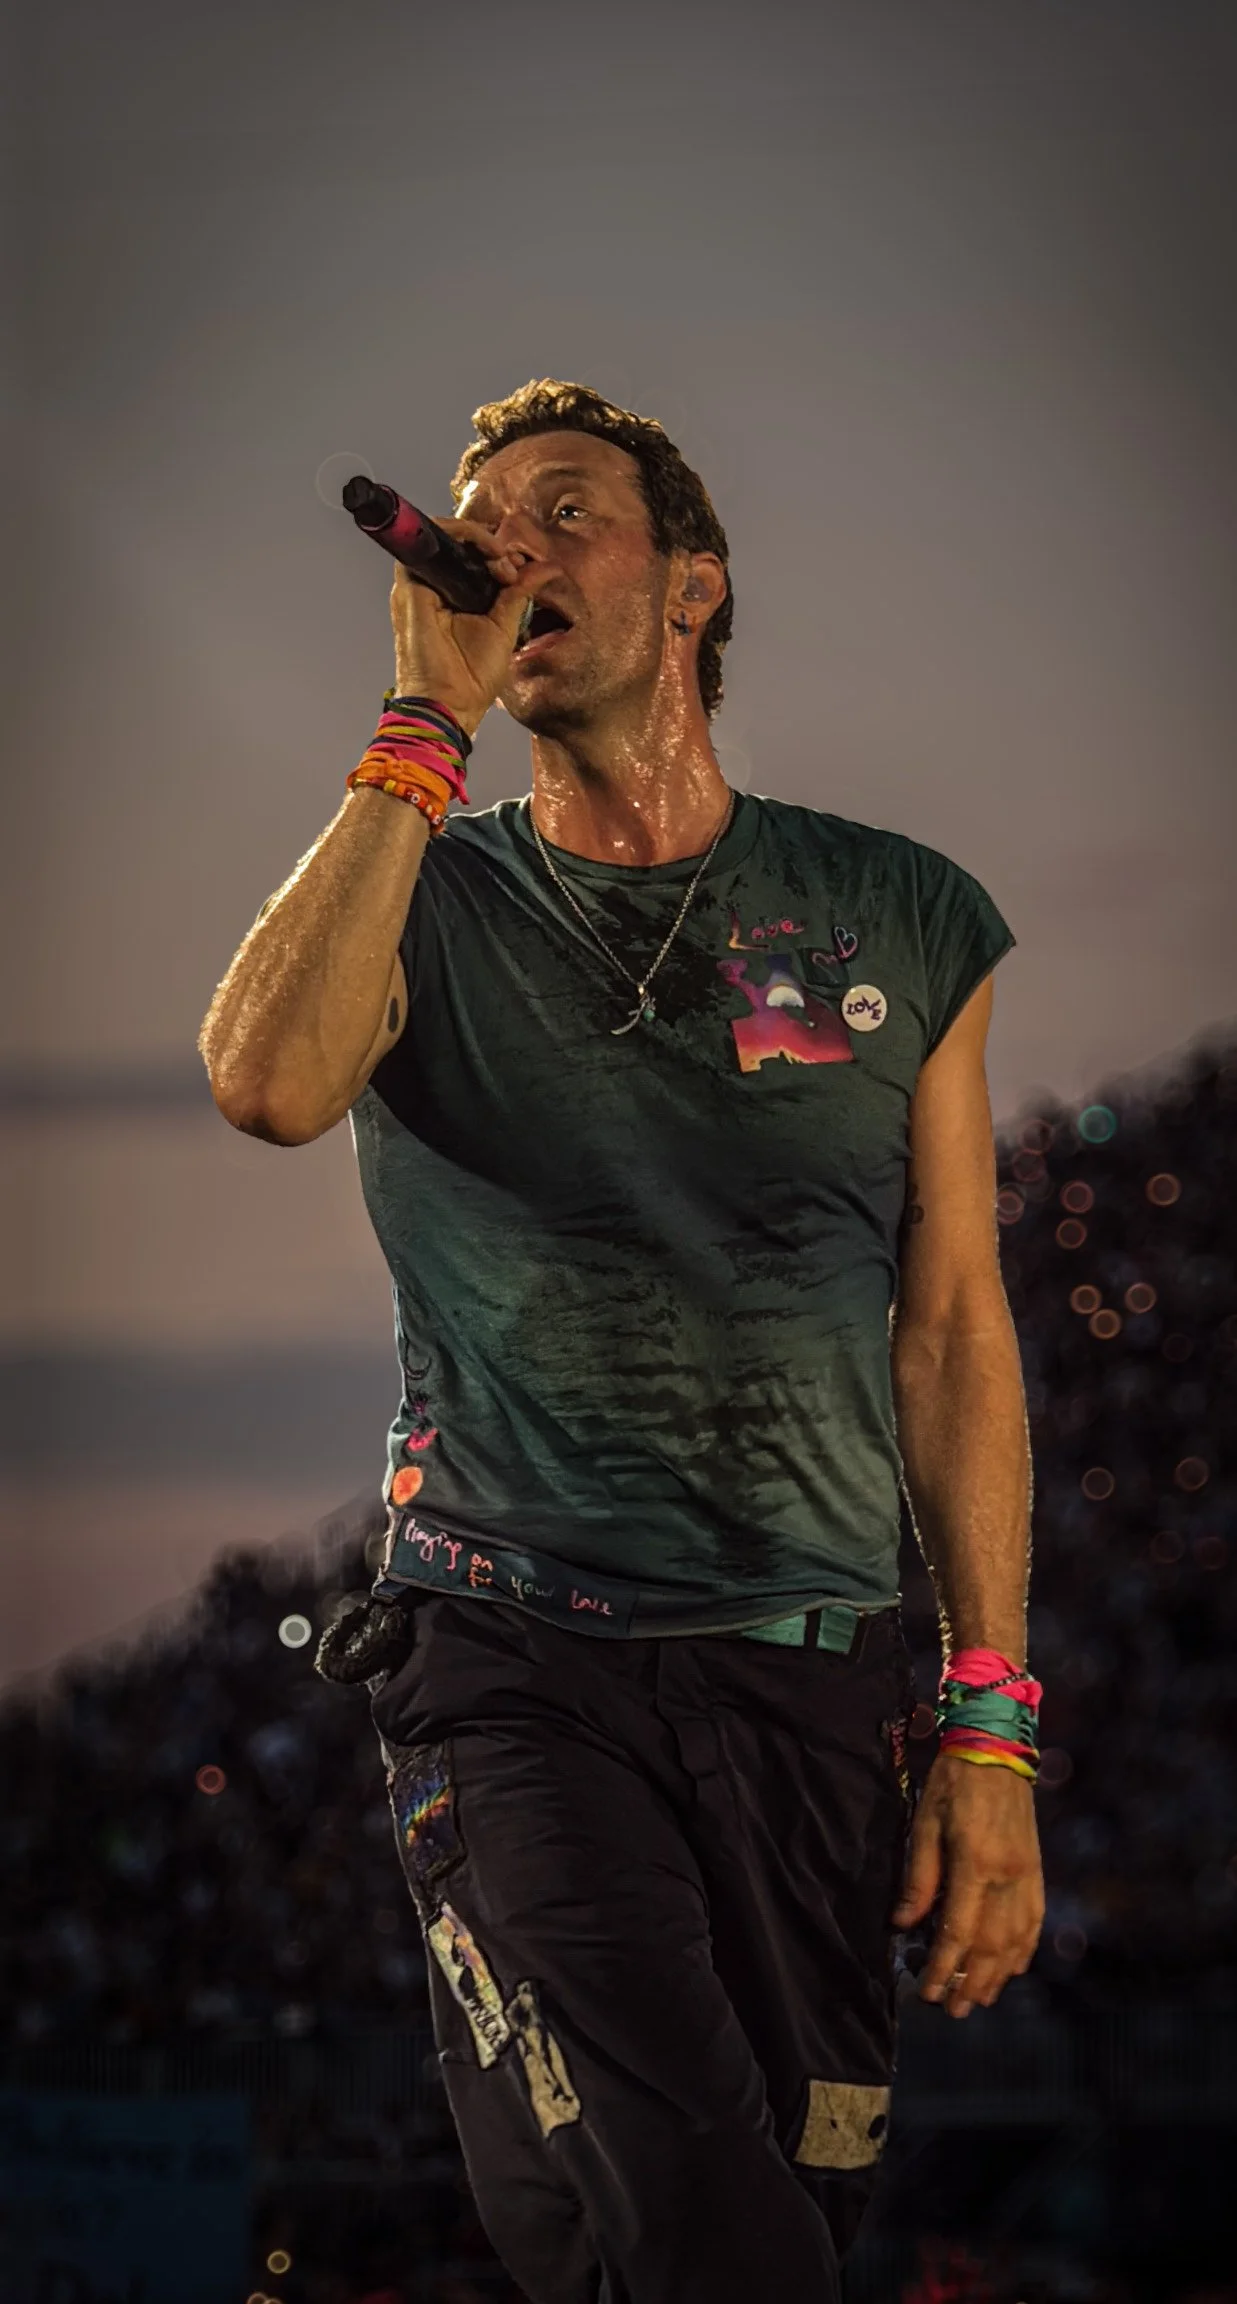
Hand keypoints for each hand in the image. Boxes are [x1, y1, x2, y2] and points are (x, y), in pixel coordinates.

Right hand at [389, 516, 534, 737]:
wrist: (452, 703)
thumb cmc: (472, 677)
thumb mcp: (505, 625)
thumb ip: (520, 593)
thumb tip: (546, 568)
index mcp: (452, 597)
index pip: (469, 555)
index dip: (495, 551)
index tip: (519, 570)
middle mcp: (433, 587)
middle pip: (457, 542)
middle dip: (490, 543)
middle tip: (512, 565)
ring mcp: (418, 585)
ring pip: (444, 535)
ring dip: (479, 537)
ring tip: (503, 560)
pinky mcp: (411, 586)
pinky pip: (432, 542)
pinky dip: (463, 537)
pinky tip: (490, 555)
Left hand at [892, 1753, 1044, 2016]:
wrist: (996, 1749)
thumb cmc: (952, 1783)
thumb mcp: (924, 1824)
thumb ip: (919, 1878)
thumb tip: (904, 1925)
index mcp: (976, 1864)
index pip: (959, 1932)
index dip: (942, 1967)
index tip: (927, 1992)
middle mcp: (1008, 1877)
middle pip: (991, 1946)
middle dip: (970, 1983)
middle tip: (951, 2010)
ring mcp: (1028, 1876)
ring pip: (1017, 1941)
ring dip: (998, 1976)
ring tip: (978, 1999)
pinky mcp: (1036, 1870)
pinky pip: (1034, 1921)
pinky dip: (1023, 1951)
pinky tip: (1012, 1968)